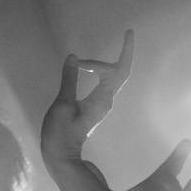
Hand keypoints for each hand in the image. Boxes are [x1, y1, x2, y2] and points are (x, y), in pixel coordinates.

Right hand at [41, 29, 133, 160]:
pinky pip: (106, 83)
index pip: (113, 71)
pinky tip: (100, 66)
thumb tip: (72, 57)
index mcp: (103, 99)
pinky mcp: (94, 106)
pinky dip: (105, 70)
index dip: (98, 61)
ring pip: (115, 77)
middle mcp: (107, 100)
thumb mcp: (63, 105)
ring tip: (123, 42)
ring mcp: (102, 104)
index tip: (78, 62)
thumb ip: (69, 80)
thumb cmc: (62, 134)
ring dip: (117, 59)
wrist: (62, 158)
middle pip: (122, 71)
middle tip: (129, 32)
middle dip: (126, 51)